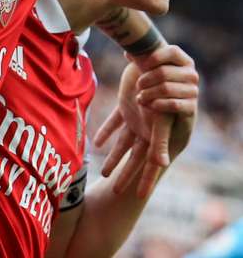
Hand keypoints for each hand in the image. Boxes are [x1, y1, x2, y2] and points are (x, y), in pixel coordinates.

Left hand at [94, 46, 197, 196]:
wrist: (154, 62)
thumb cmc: (163, 91)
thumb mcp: (162, 119)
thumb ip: (161, 142)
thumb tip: (162, 164)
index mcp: (156, 136)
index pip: (149, 164)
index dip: (145, 180)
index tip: (139, 196)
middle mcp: (146, 130)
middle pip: (133, 158)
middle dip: (125, 174)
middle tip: (115, 192)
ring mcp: (136, 118)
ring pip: (122, 143)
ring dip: (114, 157)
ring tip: (104, 173)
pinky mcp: (126, 106)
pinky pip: (115, 122)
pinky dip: (106, 131)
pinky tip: (97, 142)